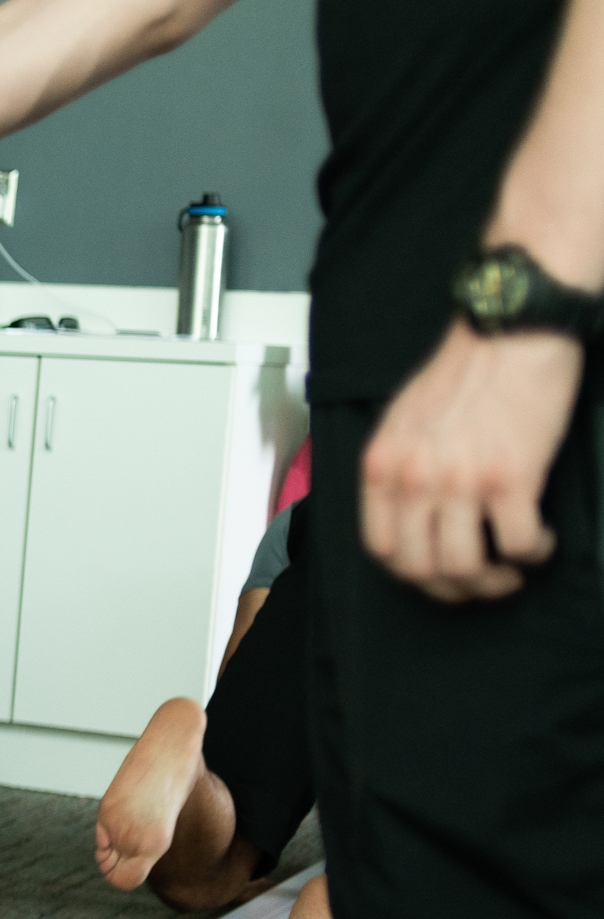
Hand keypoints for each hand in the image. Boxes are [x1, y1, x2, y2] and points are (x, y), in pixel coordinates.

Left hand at [362, 322, 581, 599]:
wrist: (511, 330)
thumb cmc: (465, 370)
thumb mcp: (404, 419)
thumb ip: (399, 466)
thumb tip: (409, 511)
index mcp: (382, 465)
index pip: (380, 547)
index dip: (411, 572)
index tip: (438, 572)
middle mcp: (412, 479)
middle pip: (420, 568)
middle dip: (454, 588)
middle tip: (482, 581)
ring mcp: (460, 482)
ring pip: (466, 567)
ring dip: (494, 581)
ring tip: (512, 568)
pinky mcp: (510, 478)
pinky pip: (519, 544)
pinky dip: (532, 552)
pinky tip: (539, 539)